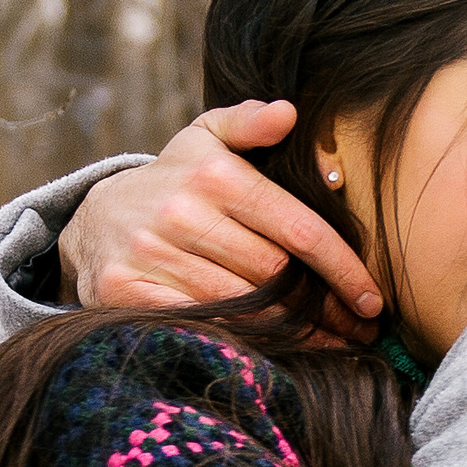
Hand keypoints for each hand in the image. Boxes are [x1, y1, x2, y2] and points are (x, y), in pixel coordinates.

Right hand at [57, 100, 383, 343]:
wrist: (93, 219)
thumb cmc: (174, 181)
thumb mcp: (205, 137)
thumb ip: (249, 122)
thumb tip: (290, 113)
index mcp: (215, 174)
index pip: (298, 229)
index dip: (343, 270)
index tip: (374, 300)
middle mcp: (182, 213)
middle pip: (275, 276)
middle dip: (325, 309)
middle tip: (360, 331)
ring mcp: (151, 253)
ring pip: (243, 308)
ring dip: (294, 334)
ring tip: (333, 346)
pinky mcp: (126, 291)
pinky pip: (202, 326)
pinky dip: (244, 343)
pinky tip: (277, 354)